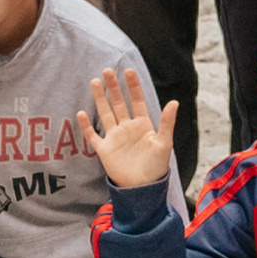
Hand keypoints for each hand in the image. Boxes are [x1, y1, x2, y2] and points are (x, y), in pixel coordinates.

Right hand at [79, 67, 180, 190]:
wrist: (143, 187)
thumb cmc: (157, 165)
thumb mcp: (164, 142)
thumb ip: (167, 122)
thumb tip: (174, 101)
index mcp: (143, 124)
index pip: (136, 100)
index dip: (132, 86)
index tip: (128, 71)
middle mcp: (127, 127)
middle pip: (119, 103)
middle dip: (113, 88)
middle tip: (107, 70)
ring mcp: (115, 137)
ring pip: (105, 114)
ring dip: (100, 99)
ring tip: (95, 82)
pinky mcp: (104, 150)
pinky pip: (93, 136)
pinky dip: (87, 126)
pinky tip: (81, 113)